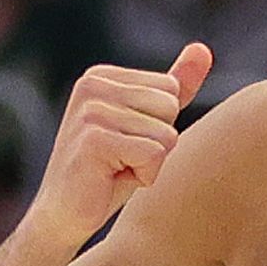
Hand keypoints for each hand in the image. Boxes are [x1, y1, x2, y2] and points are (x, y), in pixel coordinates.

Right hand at [28, 42, 213, 240]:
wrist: (63, 216)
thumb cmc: (109, 173)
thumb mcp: (146, 125)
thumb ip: (175, 87)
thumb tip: (203, 49)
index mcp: (102, 76)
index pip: (170, 90)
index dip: (159, 126)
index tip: (126, 143)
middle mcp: (91, 85)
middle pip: (170, 107)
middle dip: (158, 144)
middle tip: (122, 160)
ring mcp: (90, 111)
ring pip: (166, 134)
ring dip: (150, 163)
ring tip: (116, 169)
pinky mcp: (93, 139)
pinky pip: (154, 154)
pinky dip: (144, 176)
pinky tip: (112, 180)